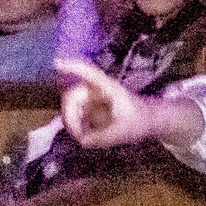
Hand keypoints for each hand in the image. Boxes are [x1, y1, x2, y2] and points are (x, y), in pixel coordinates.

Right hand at [55, 58, 201, 150]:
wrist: (149, 120)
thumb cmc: (139, 119)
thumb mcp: (124, 131)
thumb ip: (103, 137)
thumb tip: (83, 141)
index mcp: (106, 87)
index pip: (87, 72)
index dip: (71, 67)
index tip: (56, 63)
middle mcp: (95, 90)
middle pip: (72, 96)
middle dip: (70, 115)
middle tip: (78, 136)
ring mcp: (91, 98)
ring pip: (71, 107)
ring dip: (73, 122)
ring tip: (83, 138)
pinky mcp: (90, 108)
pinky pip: (76, 115)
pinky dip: (77, 126)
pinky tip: (85, 136)